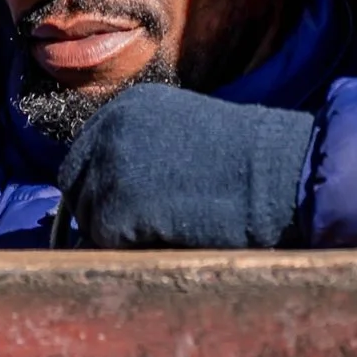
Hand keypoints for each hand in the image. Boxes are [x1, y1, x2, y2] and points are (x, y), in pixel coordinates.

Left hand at [55, 84, 314, 248]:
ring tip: (164, 233)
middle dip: (101, 209)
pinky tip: (168, 241)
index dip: (103, 186)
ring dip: (117, 232)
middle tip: (139, 231)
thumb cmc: (249, 162)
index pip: (86, 154)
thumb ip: (145, 151)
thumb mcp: (185, 135)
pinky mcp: (119, 204)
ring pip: (88, 214)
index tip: (130, 208)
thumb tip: (110, 192)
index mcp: (128, 106)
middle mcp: (110, 127)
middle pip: (75, 182)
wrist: (280, 175)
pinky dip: (130, 250)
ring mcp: (111, 164)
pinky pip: (105, 240)